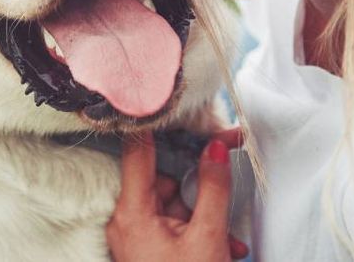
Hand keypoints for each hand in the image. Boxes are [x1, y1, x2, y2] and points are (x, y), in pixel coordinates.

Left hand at [106, 129, 248, 260]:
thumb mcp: (208, 236)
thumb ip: (213, 188)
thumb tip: (216, 149)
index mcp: (131, 214)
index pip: (137, 152)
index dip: (158, 126)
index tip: (175, 106)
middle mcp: (126, 222)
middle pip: (162, 178)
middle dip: (195, 183)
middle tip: (224, 174)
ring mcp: (136, 235)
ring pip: (172, 202)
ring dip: (202, 211)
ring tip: (227, 237)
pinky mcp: (147, 246)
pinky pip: (173, 223)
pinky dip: (196, 227)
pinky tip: (221, 245)